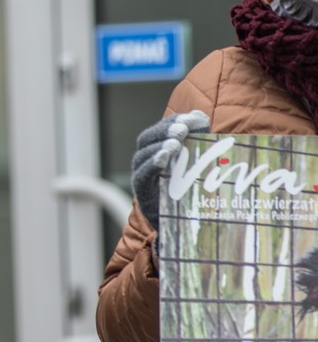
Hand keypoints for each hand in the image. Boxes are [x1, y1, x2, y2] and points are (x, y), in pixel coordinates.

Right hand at [131, 110, 209, 231]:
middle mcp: (146, 160)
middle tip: (183, 128)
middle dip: (165, 130)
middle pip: (148, 138)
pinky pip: (142, 174)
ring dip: (159, 145)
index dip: (174, 121)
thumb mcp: (198, 165)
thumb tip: (200, 116)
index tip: (192, 118)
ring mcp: (141, 175)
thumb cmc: (191, 191)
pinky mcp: (142, 191)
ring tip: (175, 143)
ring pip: (143, 154)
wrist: (181, 225)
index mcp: (159, 151)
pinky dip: (151, 164)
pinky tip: (164, 158)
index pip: (161, 129)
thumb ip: (199, 142)